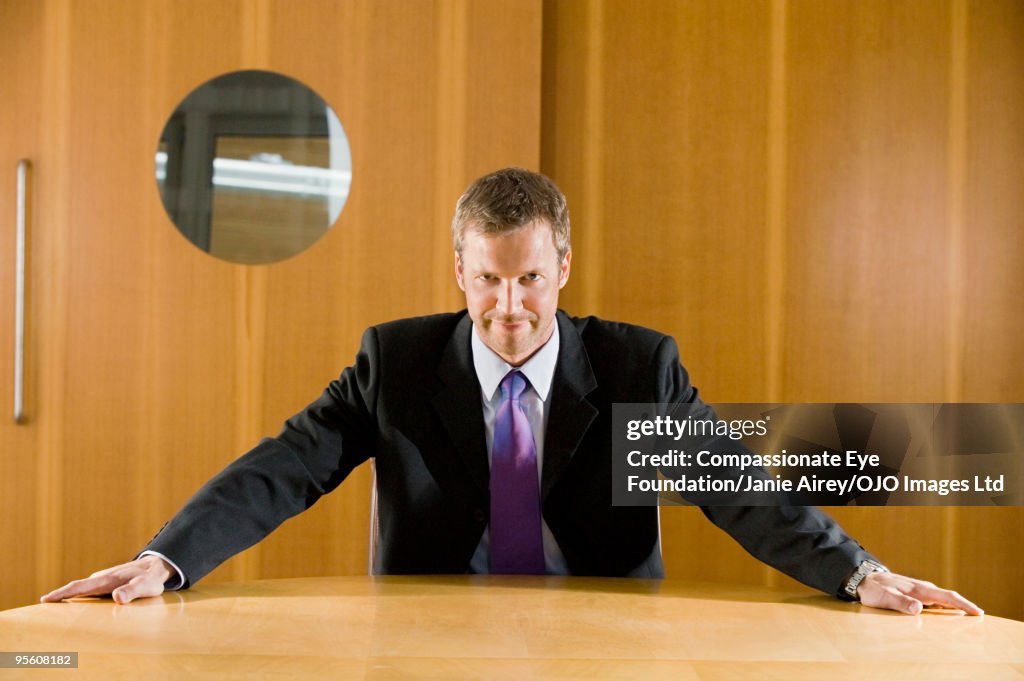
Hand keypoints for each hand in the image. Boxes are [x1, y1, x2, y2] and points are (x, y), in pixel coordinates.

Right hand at [40, 555, 172, 604]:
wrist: (157, 566)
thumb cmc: (151, 578)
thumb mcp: (146, 586)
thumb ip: (133, 591)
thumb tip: (116, 596)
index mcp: (106, 580)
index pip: (79, 587)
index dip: (61, 593)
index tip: (44, 599)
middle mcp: (101, 579)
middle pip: (76, 589)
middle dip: (59, 597)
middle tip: (41, 608)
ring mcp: (103, 581)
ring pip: (82, 590)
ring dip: (68, 598)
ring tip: (54, 611)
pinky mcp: (107, 584)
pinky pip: (89, 592)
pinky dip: (79, 598)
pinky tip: (75, 607)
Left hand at [857, 570, 982, 614]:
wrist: (864, 578)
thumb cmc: (874, 589)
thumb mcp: (884, 598)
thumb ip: (900, 603)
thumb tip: (919, 609)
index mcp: (919, 590)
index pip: (947, 597)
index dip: (964, 604)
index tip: (978, 612)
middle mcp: (922, 588)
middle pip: (948, 598)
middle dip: (964, 606)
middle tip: (979, 617)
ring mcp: (919, 590)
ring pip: (942, 599)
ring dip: (955, 607)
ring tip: (968, 618)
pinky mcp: (915, 593)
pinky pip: (934, 600)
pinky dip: (944, 606)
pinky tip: (946, 615)